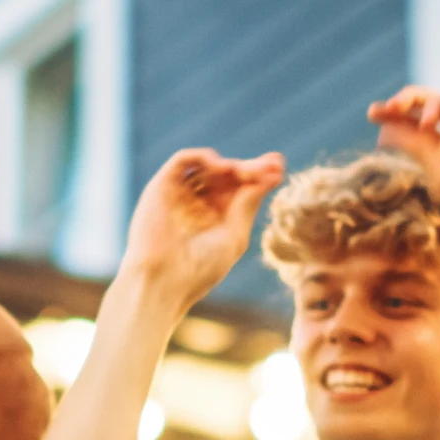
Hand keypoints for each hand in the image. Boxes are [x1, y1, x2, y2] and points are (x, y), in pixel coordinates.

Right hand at [122, 149, 283, 293]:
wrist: (163, 282)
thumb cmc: (200, 269)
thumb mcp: (234, 236)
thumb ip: (248, 204)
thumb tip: (270, 176)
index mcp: (216, 219)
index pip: (240, 189)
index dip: (259, 177)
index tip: (279, 168)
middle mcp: (198, 204)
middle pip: (227, 175)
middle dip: (249, 168)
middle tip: (270, 166)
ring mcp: (179, 194)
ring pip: (207, 167)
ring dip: (229, 165)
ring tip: (244, 172)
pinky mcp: (161, 187)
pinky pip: (181, 161)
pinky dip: (201, 157)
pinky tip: (220, 166)